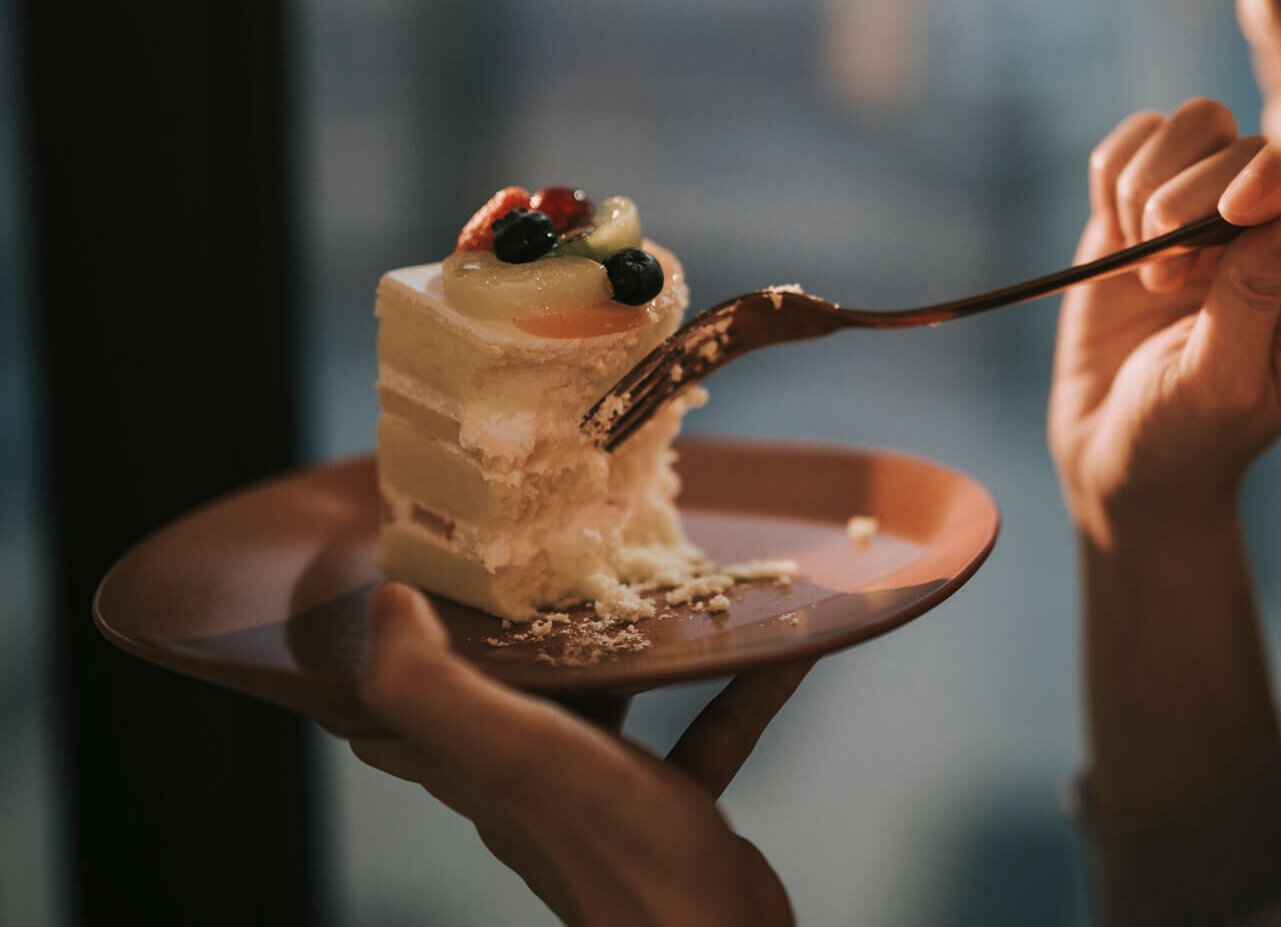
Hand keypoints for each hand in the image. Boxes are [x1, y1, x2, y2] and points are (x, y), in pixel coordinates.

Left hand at [349, 582, 804, 926]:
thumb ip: (434, 687)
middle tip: (542, 554)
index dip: (383, 656)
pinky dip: (735, 686)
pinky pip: (703, 731)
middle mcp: (531, 787)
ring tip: (655, 580)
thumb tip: (385, 603)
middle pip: (502, 696)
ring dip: (625, 646)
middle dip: (515, 627)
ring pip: (602, 705)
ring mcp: (604, 800)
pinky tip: (776, 648)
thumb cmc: (615, 848)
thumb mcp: (514, 752)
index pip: (394, 719)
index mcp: (478, 770)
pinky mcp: (674, 811)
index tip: (402, 577)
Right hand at [1049, 98, 1280, 545]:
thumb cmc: (1186, 441)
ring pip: (1187, 126)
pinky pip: (1128, 146)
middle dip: (1192, 196)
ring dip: (1149, 185)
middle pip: (1239, 140)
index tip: (1230, 215)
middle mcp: (1259, 229)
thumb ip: (1253, 299)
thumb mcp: (1224, 385)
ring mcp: (1196, 212)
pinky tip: (1115, 238)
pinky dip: (1114, 176)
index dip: (1266, 174)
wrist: (1114, 459)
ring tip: (1145, 265)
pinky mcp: (1133, 211)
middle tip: (1169, 275)